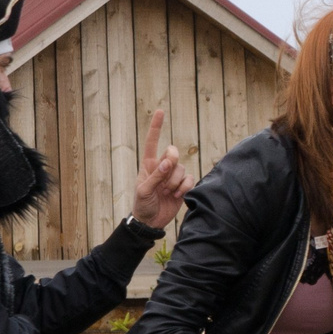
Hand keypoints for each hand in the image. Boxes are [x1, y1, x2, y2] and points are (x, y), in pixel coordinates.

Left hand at [130, 111, 190, 229]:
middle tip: (166, 174)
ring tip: (167, 193)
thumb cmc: (142, 204)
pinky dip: (184, 187)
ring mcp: (173, 177)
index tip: (160, 111)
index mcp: (149, 165)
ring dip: (175, 181)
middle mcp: (162, 167)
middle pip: (172, 152)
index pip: (152, 142)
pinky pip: (190, 179)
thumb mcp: (144, 190)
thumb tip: (168, 162)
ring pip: (181, 168)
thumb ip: (156, 176)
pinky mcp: (183, 186)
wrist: (151, 222)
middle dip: (171, 162)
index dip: (156, 127)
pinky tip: (177, 195)